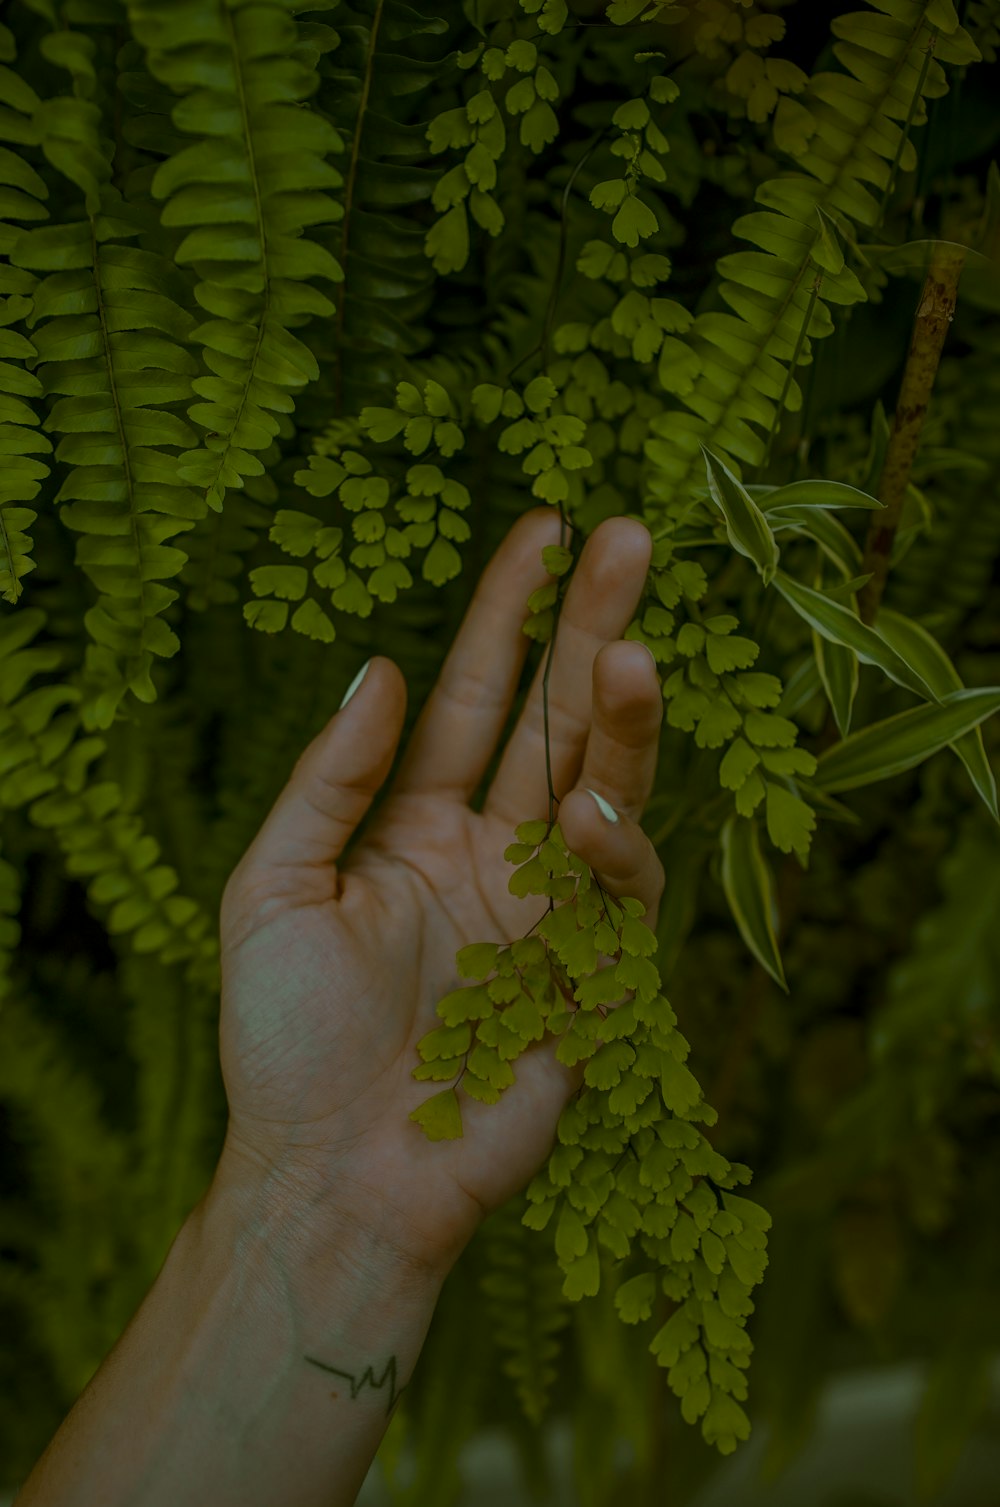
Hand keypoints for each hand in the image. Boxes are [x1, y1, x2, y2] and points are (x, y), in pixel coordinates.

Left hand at [215, 508, 665, 1280]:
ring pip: (604, 788)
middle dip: (590, 630)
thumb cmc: (286, 1042)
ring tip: (636, 647)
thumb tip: (381, 668)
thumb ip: (331, 778)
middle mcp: (492, 850)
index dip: (508, 613)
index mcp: (417, 822)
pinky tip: (588, 818)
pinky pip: (622, 894)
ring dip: (622, 719)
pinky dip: (615, 850)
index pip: (477, 696)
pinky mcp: (593, 974)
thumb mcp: (273, 887)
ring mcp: (548, 908)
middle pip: (555, 720)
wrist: (334, 1180)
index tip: (542, 529)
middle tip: (627, 537)